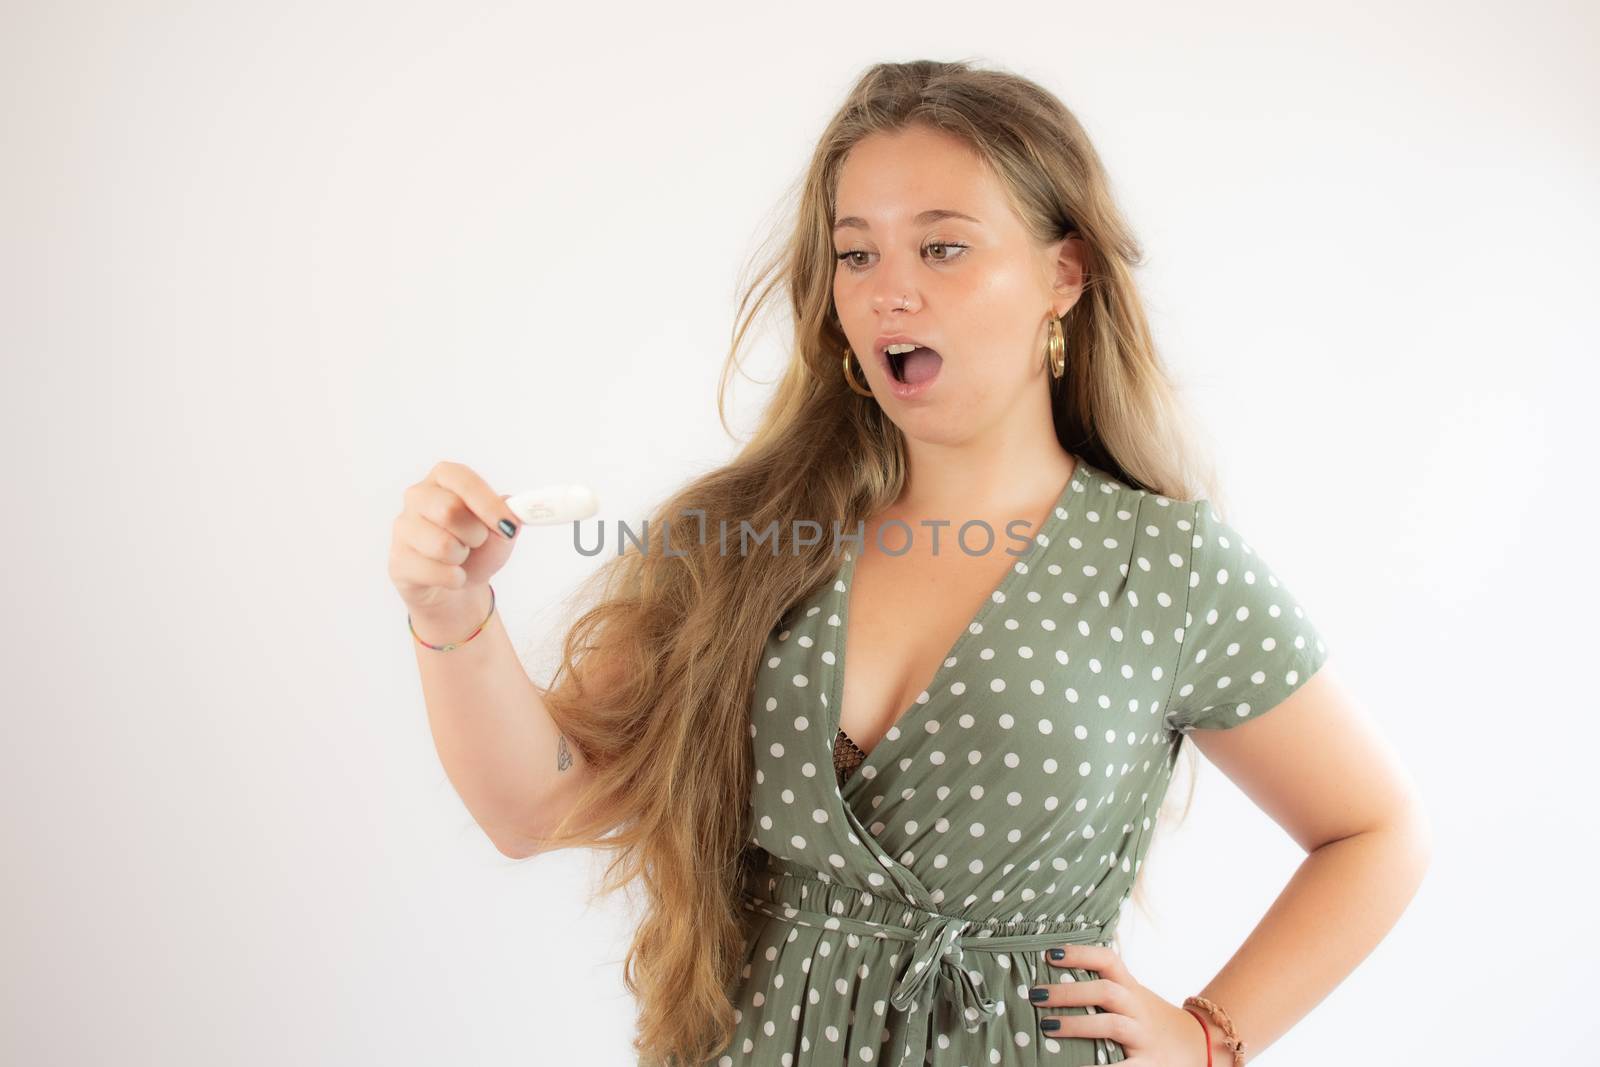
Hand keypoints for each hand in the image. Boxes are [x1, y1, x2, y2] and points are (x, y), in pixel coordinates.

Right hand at [388, 459, 523, 613]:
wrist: (458, 582)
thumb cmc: (478, 548)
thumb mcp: (501, 531)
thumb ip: (510, 518)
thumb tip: (513, 513)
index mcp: (444, 478)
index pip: (462, 479)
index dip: (487, 503)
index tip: (507, 525)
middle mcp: (418, 496)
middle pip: (449, 511)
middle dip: (475, 535)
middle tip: (478, 542)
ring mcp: (403, 527)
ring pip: (442, 545)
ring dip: (463, 558)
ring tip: (461, 557)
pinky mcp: (398, 559)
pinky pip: (433, 572)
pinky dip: (454, 579)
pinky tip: (451, 576)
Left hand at [1030, 943, 1215, 1064]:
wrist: (1201, 1045)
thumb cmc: (1151, 1019)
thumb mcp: (1133, 997)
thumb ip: (1103, 986)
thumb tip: (1051, 977)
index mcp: (1132, 988)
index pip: (1108, 960)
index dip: (1080, 954)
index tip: (1050, 954)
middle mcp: (1138, 1008)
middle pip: (1105, 991)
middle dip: (1068, 992)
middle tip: (1035, 994)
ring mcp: (1144, 1036)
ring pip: (1111, 1024)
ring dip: (1076, 1024)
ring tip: (1045, 1027)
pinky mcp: (1148, 1065)